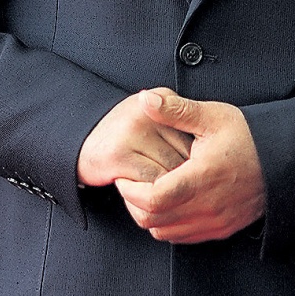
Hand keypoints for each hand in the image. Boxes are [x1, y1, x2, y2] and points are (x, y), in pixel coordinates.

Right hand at [76, 90, 191, 187]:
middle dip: (188, 176)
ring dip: (172, 189)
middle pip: (185, 154)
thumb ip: (179, 121)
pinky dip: (155, 195)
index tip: (199, 174)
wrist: (83, 143)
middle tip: (187, 189)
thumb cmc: (126, 135)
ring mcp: (131, 133)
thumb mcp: (153, 117)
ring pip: (170, 172)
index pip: (195, 134)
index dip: (200, 159)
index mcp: (160, 99)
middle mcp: (146, 112)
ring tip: (171, 194)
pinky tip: (152, 196)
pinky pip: (151, 184)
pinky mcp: (118, 155)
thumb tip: (211, 147)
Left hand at [115, 88, 265, 243]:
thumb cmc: (250, 137)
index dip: (130, 190)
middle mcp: (207, 206)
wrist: (285, 159)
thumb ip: (175, 110)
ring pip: (166, 233)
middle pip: (153, 221)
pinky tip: (170, 204)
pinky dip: (169, 225)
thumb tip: (145, 99)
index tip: (125, 176)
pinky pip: (184, 238)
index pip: (152, 199)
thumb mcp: (212, 116)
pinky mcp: (222, 229)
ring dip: (151, 217)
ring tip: (149, 193)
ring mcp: (215, 222)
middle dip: (134, 204)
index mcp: (201, 178)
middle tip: (131, 184)